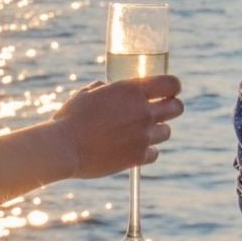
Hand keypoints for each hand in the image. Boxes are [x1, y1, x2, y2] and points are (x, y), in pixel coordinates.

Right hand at [50, 75, 182, 179]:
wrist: (64, 147)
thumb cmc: (71, 117)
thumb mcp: (88, 93)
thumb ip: (106, 89)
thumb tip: (109, 89)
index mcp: (132, 90)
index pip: (171, 84)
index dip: (173, 86)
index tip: (169, 90)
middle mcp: (143, 111)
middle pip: (177, 108)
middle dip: (172, 107)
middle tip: (162, 110)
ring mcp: (143, 135)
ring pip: (167, 132)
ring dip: (157, 130)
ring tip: (142, 131)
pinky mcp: (138, 157)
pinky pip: (154, 153)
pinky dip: (147, 151)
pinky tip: (135, 149)